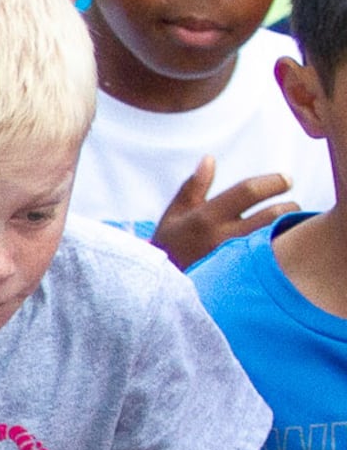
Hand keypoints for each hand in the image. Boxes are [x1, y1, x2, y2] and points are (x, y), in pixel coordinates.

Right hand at [152, 155, 292, 271]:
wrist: (159, 290)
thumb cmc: (169, 248)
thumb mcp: (174, 215)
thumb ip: (193, 187)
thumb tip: (209, 159)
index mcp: (205, 217)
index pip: (249, 190)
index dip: (273, 182)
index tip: (285, 181)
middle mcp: (221, 238)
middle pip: (273, 214)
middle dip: (289, 207)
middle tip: (291, 205)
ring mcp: (233, 260)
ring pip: (278, 238)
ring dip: (289, 229)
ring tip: (287, 226)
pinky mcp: (242, 278)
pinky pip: (274, 260)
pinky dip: (283, 250)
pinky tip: (280, 248)